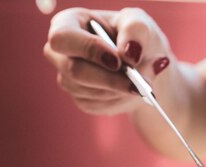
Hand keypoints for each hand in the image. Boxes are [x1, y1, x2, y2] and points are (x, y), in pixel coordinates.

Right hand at [43, 7, 171, 114]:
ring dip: (120, 90)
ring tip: (143, 80)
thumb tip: (129, 55)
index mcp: (67, 24)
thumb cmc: (134, 35)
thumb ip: (135, 30)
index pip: (62, 38)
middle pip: (75, 71)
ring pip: (90, 92)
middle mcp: (60, 53)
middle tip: (139, 83)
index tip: (117, 61)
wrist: (144, 62)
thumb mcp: (139, 22)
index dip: (89, 49)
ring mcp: (68, 79)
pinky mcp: (82, 100)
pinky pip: (99, 105)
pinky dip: (121, 99)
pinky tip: (132, 89)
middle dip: (110, 79)